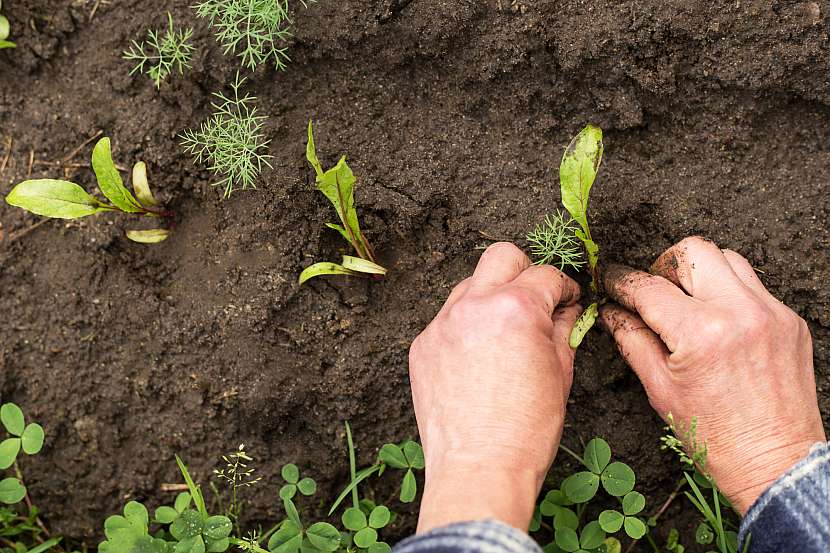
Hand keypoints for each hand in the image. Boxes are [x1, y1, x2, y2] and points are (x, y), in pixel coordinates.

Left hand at [408, 242, 581, 532]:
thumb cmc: (527, 430)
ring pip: (470, 286)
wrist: (478, 469)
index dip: (564, 287)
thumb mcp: (560, 373)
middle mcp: (474, 306)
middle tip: (533, 300)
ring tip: (503, 335)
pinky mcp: (422, 345)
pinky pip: (447, 319)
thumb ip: (562, 328)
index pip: (546, 274)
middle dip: (524, 271)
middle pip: (501, 256)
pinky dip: (465, 328)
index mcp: (516, 309)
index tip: (566, 301)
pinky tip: (476, 360)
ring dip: (490, 299)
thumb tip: (564, 309)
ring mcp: (442, 324)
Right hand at [600, 236, 825, 513]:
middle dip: (664, 265)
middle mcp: (739, 312)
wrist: (775, 463)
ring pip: (727, 259)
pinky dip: (730, 295)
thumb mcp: (659, 388)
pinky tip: (720, 325)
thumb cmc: (714, 436)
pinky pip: (753, 286)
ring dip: (700, 274)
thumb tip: (610, 310)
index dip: (619, 280)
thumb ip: (631, 339)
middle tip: (655, 292)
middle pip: (692, 251)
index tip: (608, 280)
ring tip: (689, 304)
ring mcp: (771, 312)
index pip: (647, 286)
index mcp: (699, 333)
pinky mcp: (791, 320)